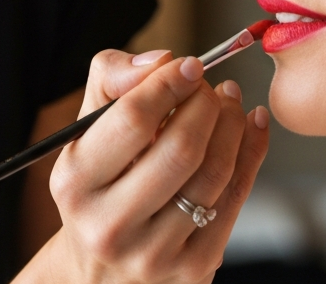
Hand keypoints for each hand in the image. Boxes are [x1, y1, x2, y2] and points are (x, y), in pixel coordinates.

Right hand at [22, 50, 269, 282]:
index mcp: (74, 184)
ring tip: (229, 103)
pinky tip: (251, 127)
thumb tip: (160, 61)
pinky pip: (234, 199)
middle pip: (180, 148)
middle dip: (205, 104)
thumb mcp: (86, 133)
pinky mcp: (193, 269)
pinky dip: (251, 153)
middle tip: (209, 88)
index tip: (188, 65)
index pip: (132, 120)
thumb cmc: (99, 186)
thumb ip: (111, 81)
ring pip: (213, 172)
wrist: (103, 270)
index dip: (168, 84)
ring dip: (233, 124)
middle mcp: (108, 225)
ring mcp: (153, 253)